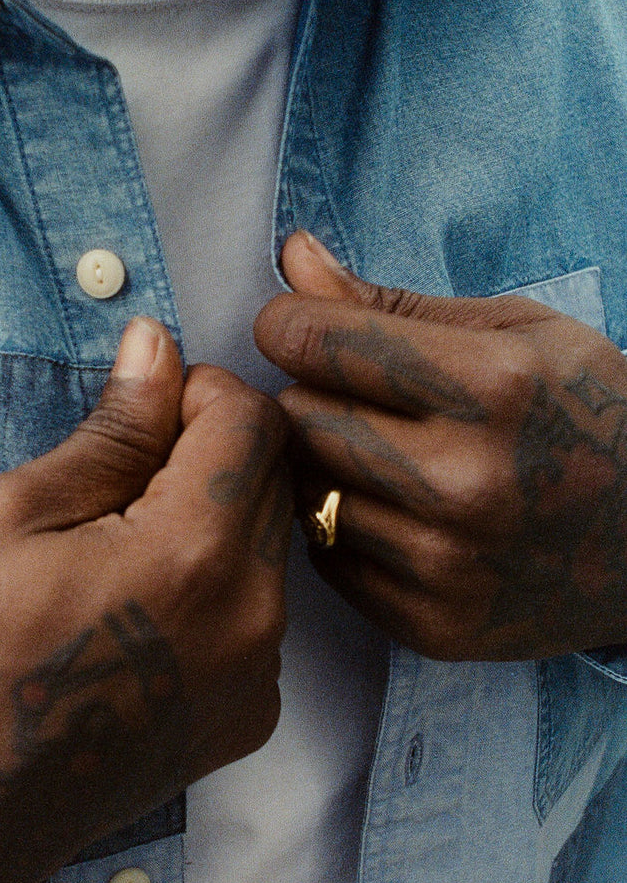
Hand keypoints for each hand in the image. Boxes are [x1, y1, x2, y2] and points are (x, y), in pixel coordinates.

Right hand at [0, 317, 290, 882]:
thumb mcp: (14, 514)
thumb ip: (112, 430)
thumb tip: (158, 347)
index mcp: (192, 554)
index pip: (253, 420)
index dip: (201, 391)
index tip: (149, 410)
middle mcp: (252, 615)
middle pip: (276, 475)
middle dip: (213, 449)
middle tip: (129, 475)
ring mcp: (261, 674)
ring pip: (274, 541)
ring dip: (220, 514)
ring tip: (132, 543)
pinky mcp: (255, 714)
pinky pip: (263, 609)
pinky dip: (222, 583)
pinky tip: (148, 608)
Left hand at [254, 231, 626, 662]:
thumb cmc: (590, 414)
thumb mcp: (514, 332)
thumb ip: (389, 302)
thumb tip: (293, 256)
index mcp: (494, 386)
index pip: (316, 342)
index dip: (292, 325)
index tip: (304, 330)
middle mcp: (468, 481)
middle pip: (299, 419)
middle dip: (311, 395)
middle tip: (357, 398)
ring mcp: (451, 563)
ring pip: (303, 492)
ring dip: (325, 466)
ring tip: (386, 456)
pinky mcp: (435, 626)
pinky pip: (327, 558)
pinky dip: (346, 529)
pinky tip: (401, 514)